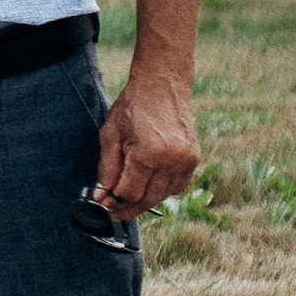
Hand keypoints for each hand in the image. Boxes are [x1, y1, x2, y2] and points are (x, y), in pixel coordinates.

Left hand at [95, 70, 199, 217]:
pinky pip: (177, 186)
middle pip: (147, 199)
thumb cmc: (133, 106)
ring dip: (144, 200)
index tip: (102, 205)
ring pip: (163, 196)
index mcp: (148, 153)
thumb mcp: (110, 134)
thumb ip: (107, 168)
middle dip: (127, 208)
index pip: (129, 193)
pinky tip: (148, 182)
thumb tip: (102, 195)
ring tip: (127, 197)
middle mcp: (171, 160)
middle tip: (113, 210)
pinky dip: (162, 190)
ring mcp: (186, 160)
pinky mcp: (194, 158)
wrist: (162, 85)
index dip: (113, 202)